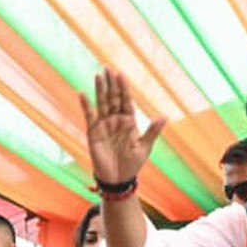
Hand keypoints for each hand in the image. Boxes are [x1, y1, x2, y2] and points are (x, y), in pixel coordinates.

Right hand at [81, 67, 165, 186]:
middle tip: (109, 68)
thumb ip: (152, 131)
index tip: (121, 74)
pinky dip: (86, 105)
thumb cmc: (132, 164)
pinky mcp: (93, 132)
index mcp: (129, 122)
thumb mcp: (144, 147)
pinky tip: (82, 93)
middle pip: (113, 98)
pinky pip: (89, 116)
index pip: (126, 101)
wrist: (118, 179)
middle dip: (111, 84)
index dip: (124, 88)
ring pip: (102, 103)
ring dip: (100, 90)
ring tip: (98, 75)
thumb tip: (164, 116)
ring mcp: (104, 125)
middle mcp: (116, 120)